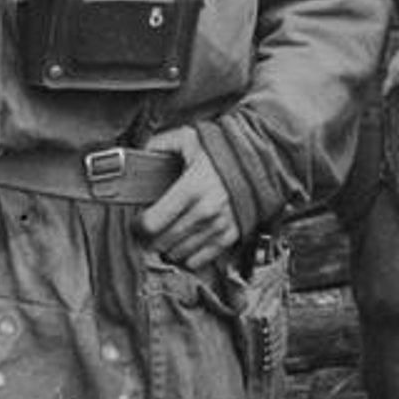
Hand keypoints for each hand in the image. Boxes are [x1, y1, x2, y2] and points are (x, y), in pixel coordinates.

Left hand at [139, 126, 242, 269]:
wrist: (260, 158)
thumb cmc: (222, 148)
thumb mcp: (190, 137)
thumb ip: (160, 144)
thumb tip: (137, 155)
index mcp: (191, 187)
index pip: (152, 223)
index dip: (138, 226)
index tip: (137, 222)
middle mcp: (205, 211)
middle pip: (162, 242)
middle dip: (150, 239)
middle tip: (150, 230)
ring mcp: (219, 226)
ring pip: (178, 254)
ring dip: (168, 247)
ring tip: (168, 234)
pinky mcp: (231, 236)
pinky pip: (199, 261)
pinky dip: (188, 256)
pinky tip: (186, 242)